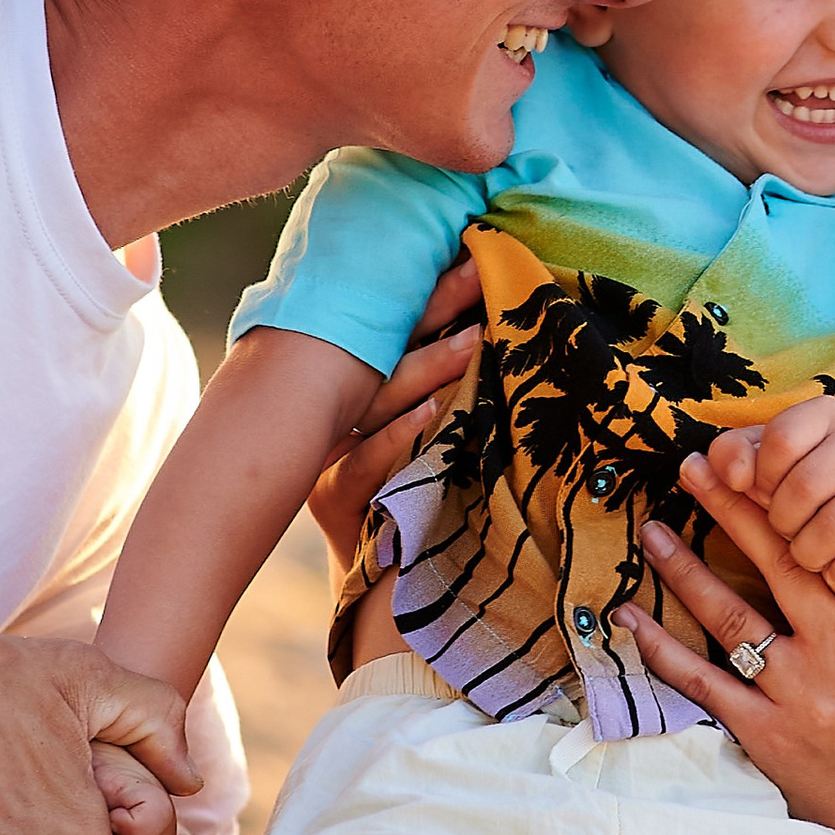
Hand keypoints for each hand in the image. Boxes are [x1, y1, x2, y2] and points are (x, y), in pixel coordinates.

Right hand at [307, 256, 482, 575]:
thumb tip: (505, 322)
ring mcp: (329, 454)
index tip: (475, 245)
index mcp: (360, 389)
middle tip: (481, 266)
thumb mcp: (431, 438)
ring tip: (475, 338)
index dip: (433, 286)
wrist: (380, 588)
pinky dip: (398, 436)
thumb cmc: (416, 504)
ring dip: (429, 367)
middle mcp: (338, 413)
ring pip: (378, 400)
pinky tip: (433, 412)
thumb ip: (446, 387)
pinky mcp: (330, 500)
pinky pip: (364, 463)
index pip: (395, 324)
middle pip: (386, 348)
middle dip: (435, 306)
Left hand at [631, 461, 834, 834]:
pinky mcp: (766, 735)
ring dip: (686, 571)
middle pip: (778, 565)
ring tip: (653, 530)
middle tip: (693, 465)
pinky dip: (665, 651)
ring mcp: (800, 696)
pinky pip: (706, 685)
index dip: (793, 497)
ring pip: (732, 619)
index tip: (760, 458)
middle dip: (732, 509)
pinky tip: (631, 619)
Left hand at [699, 393, 834, 601]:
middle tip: (786, 530)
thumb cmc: (796, 489)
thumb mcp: (759, 464)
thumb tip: (695, 466)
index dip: (761, 476)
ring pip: (833, 527)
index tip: (763, 491)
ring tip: (807, 552)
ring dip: (807, 552)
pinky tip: (834, 568)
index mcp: (824, 413)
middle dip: (782, 521)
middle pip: (804, 487)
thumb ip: (728, 458)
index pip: (781, 439)